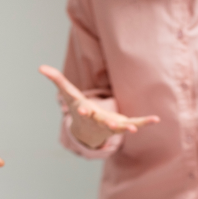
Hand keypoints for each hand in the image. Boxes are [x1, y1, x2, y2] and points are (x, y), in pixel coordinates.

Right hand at [39, 65, 159, 148]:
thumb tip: (40, 67)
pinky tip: (156, 119)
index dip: (84, 110)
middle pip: (102, 122)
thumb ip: (57, 80)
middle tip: (111, 125)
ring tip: (134, 130)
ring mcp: (112, 125)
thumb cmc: (78, 109)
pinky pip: (136, 124)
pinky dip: (145, 122)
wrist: (89, 131)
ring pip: (120, 128)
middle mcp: (99, 121)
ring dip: (128, 128)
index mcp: (86, 113)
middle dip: (106, 123)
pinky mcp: (123, 125)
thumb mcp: (68, 93)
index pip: (84, 111)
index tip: (83, 110)